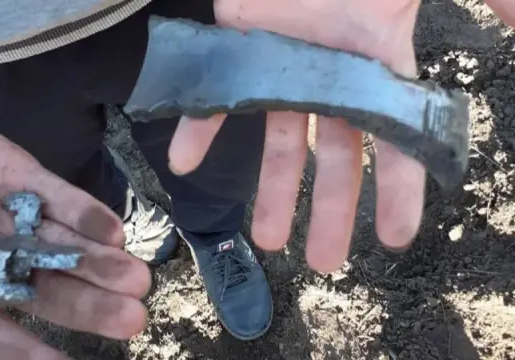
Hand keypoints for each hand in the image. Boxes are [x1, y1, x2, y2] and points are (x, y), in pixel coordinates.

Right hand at [0, 69, 149, 358]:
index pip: (0, 333)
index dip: (33, 354)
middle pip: (49, 288)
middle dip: (91, 305)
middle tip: (132, 318)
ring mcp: (10, 217)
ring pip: (62, 244)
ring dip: (99, 261)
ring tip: (136, 279)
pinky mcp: (19, 176)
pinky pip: (56, 196)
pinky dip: (84, 213)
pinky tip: (114, 232)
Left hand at [167, 0, 514, 272]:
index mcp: (373, 64)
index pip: (393, 139)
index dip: (397, 190)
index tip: (395, 238)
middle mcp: (328, 77)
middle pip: (332, 157)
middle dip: (329, 210)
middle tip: (323, 263)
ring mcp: (279, 68)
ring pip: (275, 141)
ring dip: (268, 191)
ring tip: (262, 240)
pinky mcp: (235, 52)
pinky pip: (211, 101)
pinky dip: (195, 130)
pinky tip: (183, 166)